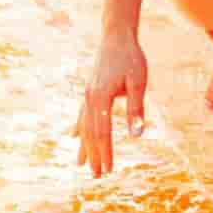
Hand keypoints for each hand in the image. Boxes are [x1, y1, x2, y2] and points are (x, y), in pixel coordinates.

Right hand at [75, 29, 146, 176]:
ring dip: (83, 145)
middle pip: (90, 132)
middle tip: (96, 176)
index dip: (105, 152)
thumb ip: (137, 109)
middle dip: (93, 155)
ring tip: (80, 164)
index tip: (108, 170)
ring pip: (83, 125)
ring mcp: (87, 94)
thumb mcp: (139, 82)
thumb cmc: (131, 58)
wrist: (116, 36)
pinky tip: (73, 136)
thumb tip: (137, 135)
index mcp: (101, 98)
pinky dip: (78, 127)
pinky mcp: (89, 90)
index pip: (103, 132)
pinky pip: (81, 114)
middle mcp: (90, 98)